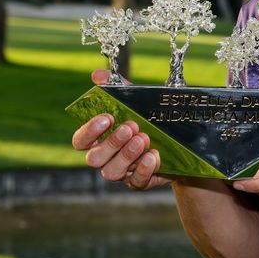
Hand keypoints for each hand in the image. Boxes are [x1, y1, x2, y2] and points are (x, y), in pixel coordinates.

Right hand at [71, 69, 169, 189]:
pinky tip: (153, 156)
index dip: (89, 131)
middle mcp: (106, 158)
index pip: (80, 141)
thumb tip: (97, 75)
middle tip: (131, 127)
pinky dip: (144, 169)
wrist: (178, 141)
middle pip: (94, 158)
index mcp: (98, 139)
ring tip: (143, 139)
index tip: (107, 117)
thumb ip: (116, 87)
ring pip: (112, 172)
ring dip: (127, 155)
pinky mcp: (139, 182)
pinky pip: (136, 182)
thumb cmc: (147, 118)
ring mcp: (122, 172)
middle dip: (111, 142)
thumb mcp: (134, 99)